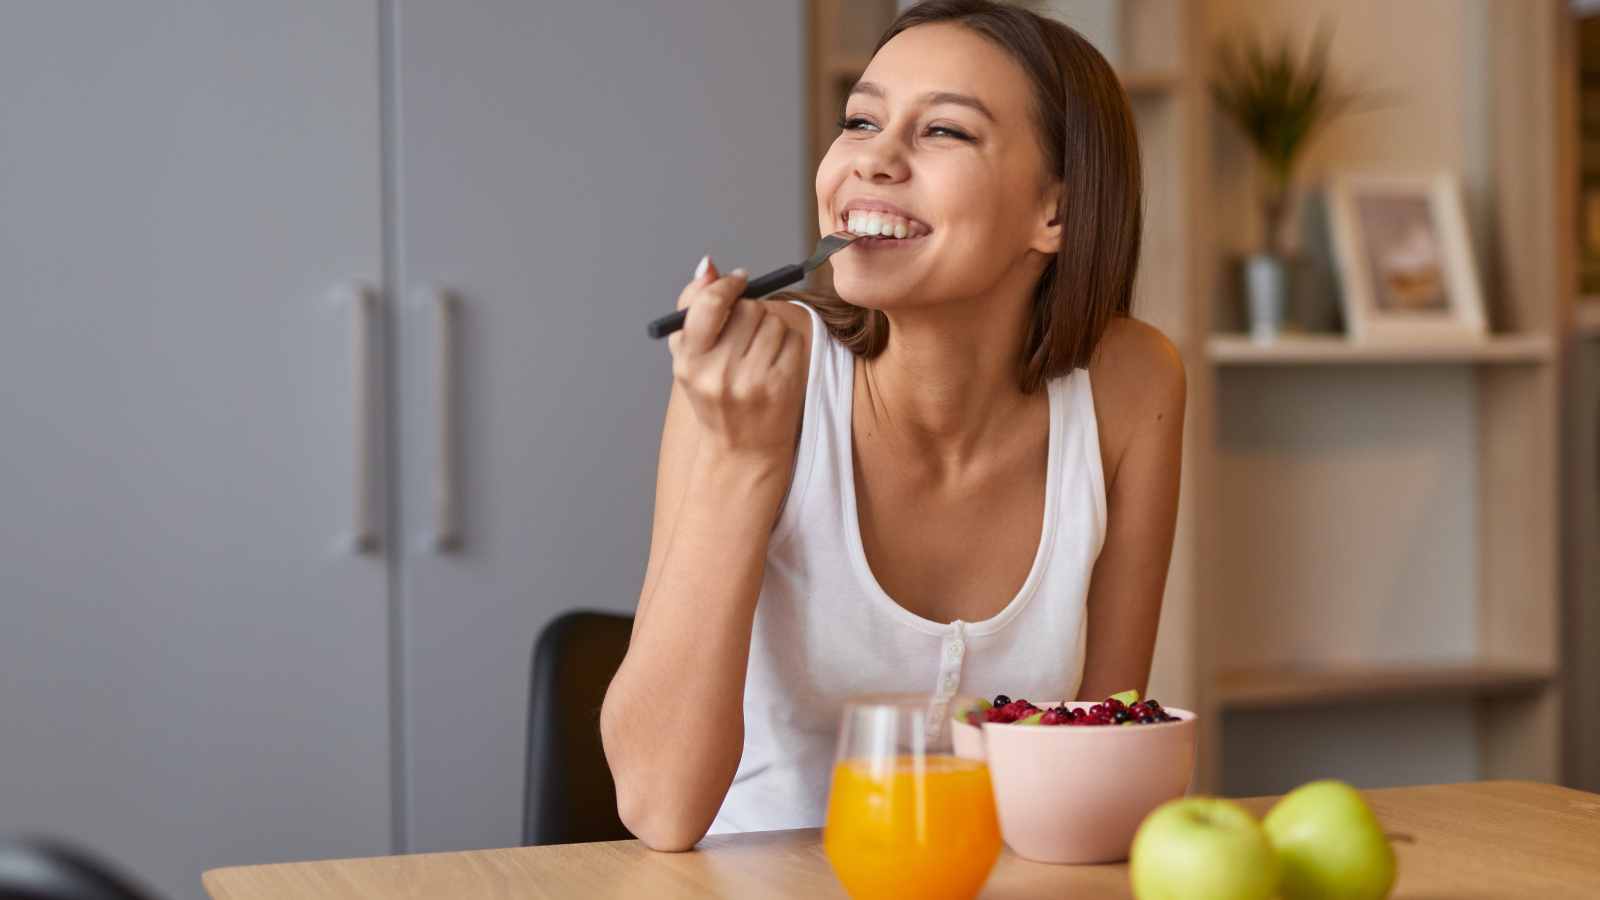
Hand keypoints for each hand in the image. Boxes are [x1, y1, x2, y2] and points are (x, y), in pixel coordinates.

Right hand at [668, 255, 806, 461]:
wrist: (743, 449)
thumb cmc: (713, 394)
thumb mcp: (689, 356)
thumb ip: (692, 305)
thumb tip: (708, 265)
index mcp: (689, 362)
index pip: (710, 304)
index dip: (728, 285)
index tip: (738, 281)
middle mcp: (718, 374)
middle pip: (748, 308)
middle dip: (750, 311)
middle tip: (746, 330)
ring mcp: (753, 382)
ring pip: (773, 321)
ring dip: (770, 327)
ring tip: (759, 351)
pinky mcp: (782, 386)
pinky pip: (792, 338)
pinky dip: (787, 343)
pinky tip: (774, 363)